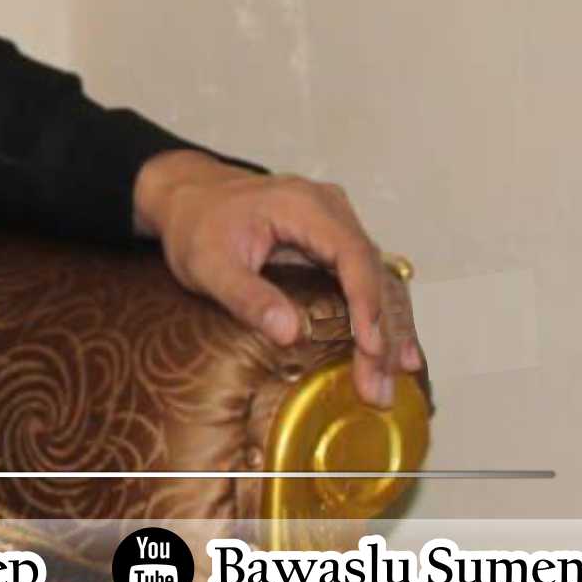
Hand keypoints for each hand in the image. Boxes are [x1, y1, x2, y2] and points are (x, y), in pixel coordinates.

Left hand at [132, 150, 424, 409]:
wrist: (188, 197)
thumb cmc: (195, 225)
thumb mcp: (208, 264)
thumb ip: (246, 296)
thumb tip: (290, 334)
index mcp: (302, 205)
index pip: (352, 255)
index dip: (367, 303)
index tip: (371, 348)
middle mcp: (330, 209)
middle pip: (374, 271)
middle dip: (383, 330)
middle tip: (379, 384)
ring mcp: (336, 222)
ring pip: (379, 277)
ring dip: (389, 329)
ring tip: (392, 379)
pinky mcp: (335, 240)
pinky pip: (368, 278)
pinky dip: (380, 315)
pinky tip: (393, 352)